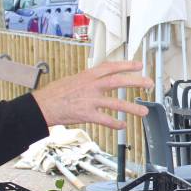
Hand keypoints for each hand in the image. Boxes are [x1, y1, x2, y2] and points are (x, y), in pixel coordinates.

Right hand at [30, 61, 151, 128]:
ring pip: (115, 103)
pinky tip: (122, 125)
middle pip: (118, 81)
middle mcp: (91, 86)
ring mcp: (90, 100)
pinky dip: (115, 123)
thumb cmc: (55, 93)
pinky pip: (105, 119)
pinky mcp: (86, 114)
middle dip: (136, 82)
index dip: (126, 65)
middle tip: (148, 83)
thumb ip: (89, 80)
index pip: (111, 66)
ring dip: (131, 107)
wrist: (41, 106)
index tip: (139, 65)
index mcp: (88, 75)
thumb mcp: (73, 79)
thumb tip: (101, 79)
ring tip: (143, 111)